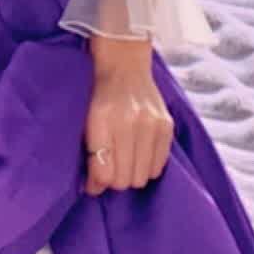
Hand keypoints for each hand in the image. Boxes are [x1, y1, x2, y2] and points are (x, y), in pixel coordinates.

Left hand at [82, 34, 173, 196]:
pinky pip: (159, 166)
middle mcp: (128, 122)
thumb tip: (95, 190)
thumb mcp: (87, 120)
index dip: (97, 183)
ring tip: (126, 161)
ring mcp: (150, 124)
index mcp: (101, 120)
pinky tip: (140, 154)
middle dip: (114, 180)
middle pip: (124, 179)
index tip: (94, 180)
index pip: (104, 173)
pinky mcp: (166, 125)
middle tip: (112, 168)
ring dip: (132, 175)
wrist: (124, 64)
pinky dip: (148, 166)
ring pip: (142, 177)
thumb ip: (90, 154)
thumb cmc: (100, 95)